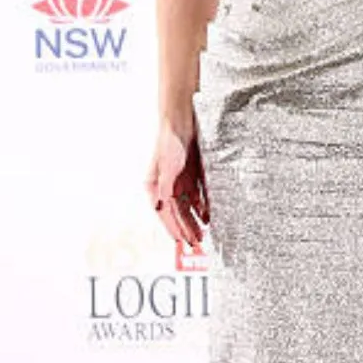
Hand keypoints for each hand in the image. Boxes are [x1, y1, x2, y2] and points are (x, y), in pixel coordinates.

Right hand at [146, 117, 209, 245]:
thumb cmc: (169, 139)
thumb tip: (163, 205)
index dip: (174, 228)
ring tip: (202, 234)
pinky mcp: (191, 173)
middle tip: (196, 244)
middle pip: (177, 212)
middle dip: (186, 228)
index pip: (165, 212)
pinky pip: (196, 194)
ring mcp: (179, 179)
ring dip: (194, 220)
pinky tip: (207, 216)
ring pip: (187, 206)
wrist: (182, 118)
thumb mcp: (166, 164)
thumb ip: (165, 185)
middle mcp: (166, 184)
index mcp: (155, 185)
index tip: (182, 241)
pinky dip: (201, 206)